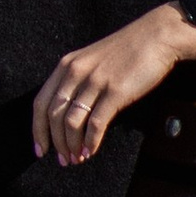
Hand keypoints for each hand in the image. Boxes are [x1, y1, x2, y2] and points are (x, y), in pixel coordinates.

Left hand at [31, 5, 195, 167]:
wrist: (157, 35)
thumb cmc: (128, 51)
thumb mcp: (92, 61)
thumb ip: (77, 81)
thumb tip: (68, 113)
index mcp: (66, 65)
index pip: (41, 103)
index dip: (38, 130)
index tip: (40, 150)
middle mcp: (75, 72)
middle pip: (54, 116)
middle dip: (56, 143)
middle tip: (63, 160)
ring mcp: (95, 81)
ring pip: (72, 122)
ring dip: (72, 146)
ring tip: (77, 159)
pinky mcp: (115, 91)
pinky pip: (95, 123)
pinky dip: (91, 142)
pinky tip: (91, 151)